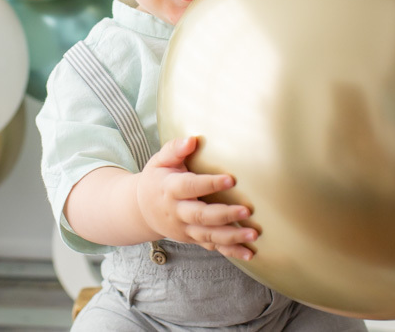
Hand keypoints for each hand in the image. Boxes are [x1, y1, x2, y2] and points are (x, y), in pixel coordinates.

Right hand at [136, 136, 257, 259]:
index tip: (231, 179)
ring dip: (232, 237)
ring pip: (208, 235)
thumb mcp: (160, 161)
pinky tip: (249, 253)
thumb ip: (175, 149)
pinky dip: (231, 252)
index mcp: (170, 189)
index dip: (209, 184)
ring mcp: (185, 229)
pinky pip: (212, 247)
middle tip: (246, 210)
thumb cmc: (157, 179)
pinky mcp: (193, 239)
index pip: (190, 187)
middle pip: (201, 216)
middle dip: (224, 215)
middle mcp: (178, 212)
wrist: (141, 210)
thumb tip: (192, 140)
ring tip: (253, 234)